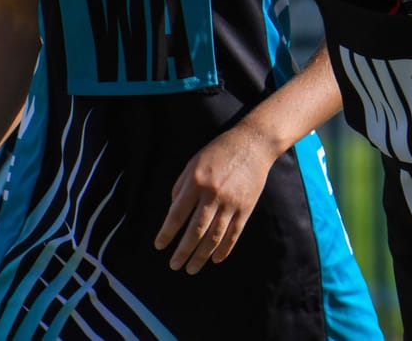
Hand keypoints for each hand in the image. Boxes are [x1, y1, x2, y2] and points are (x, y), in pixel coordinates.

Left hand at [156, 122, 276, 274]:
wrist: (253, 144)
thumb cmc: (218, 152)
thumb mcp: (193, 163)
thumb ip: (180, 187)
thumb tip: (173, 213)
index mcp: (196, 182)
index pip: (177, 214)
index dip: (167, 232)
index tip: (159, 246)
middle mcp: (213, 194)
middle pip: (195, 231)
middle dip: (183, 251)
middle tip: (174, 265)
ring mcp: (231, 203)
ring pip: (214, 237)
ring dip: (201, 256)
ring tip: (191, 268)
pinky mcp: (246, 208)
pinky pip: (233, 234)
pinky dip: (224, 249)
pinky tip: (215, 259)